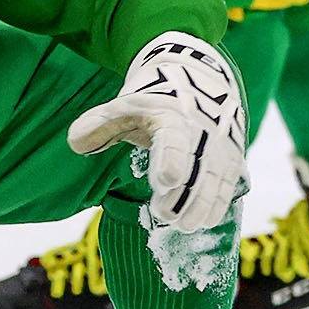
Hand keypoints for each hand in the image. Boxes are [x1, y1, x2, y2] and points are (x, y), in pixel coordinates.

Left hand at [67, 34, 247, 234]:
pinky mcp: (232, 159)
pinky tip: (204, 221)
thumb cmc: (157, 100)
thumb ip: (100, 124)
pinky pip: (227, 184)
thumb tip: (75, 143)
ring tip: (185, 226)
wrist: (204, 82)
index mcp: (173, 116)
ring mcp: (221, 146)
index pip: (175, 140)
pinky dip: (217, 203)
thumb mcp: (127, 105)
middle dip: (184, 194)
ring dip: (202, 204)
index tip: (164, 181)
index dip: (171, 160)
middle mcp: (203, 131)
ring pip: (216, 179)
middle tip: (166, 216)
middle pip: (197, 166)